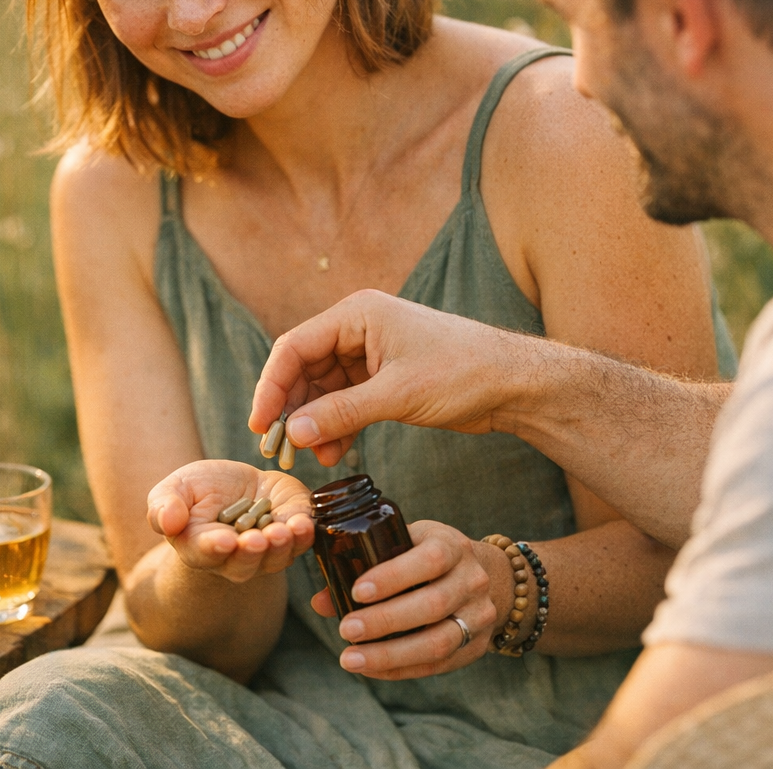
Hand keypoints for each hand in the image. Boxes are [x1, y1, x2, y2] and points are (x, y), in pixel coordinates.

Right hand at [147, 460, 314, 582]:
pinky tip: (305, 522)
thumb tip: (168, 521)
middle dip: (252, 552)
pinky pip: (301, 543)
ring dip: (282, 547)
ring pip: (276, 558)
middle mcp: (235, 558)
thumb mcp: (175, 489)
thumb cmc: (199, 491)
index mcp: (200, 548)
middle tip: (258, 540)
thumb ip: (164, 506)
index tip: (224, 540)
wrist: (235, 487)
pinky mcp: (292, 535)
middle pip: (244, 564)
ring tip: (286, 530)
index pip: (205, 553)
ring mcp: (267, 552)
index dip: (214, 548)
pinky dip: (305, 535)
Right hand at [250, 289, 526, 465]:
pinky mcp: (384, 378)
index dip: (271, 386)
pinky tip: (334, 453)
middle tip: (281, 449)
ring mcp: (371, 353)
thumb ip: (342, 412)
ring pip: (324, 390)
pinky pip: (346, 401)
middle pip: (305, 369)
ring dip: (315, 423)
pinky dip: (337, 425)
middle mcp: (359, 329)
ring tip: (313, 457)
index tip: (259, 424)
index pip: (295, 347)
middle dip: (292, 409)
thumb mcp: (397, 395)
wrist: (513, 383)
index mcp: (357, 315)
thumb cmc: (463, 372)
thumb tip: (293, 432)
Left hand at [309, 520, 502, 680]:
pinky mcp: (475, 646)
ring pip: (438, 642)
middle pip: (434, 604)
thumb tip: (319, 602)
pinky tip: (370, 668)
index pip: (430, 559)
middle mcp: (472, 579)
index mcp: (452, 546)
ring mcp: (479, 615)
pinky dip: (400, 669)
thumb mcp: (404, 545)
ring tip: (350, 659)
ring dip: (390, 654)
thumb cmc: (428, 557)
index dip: (394, 576)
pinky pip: (438, 665)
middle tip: (346, 630)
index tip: (357, 591)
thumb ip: (364, 566)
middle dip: (385, 620)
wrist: (487, 576)